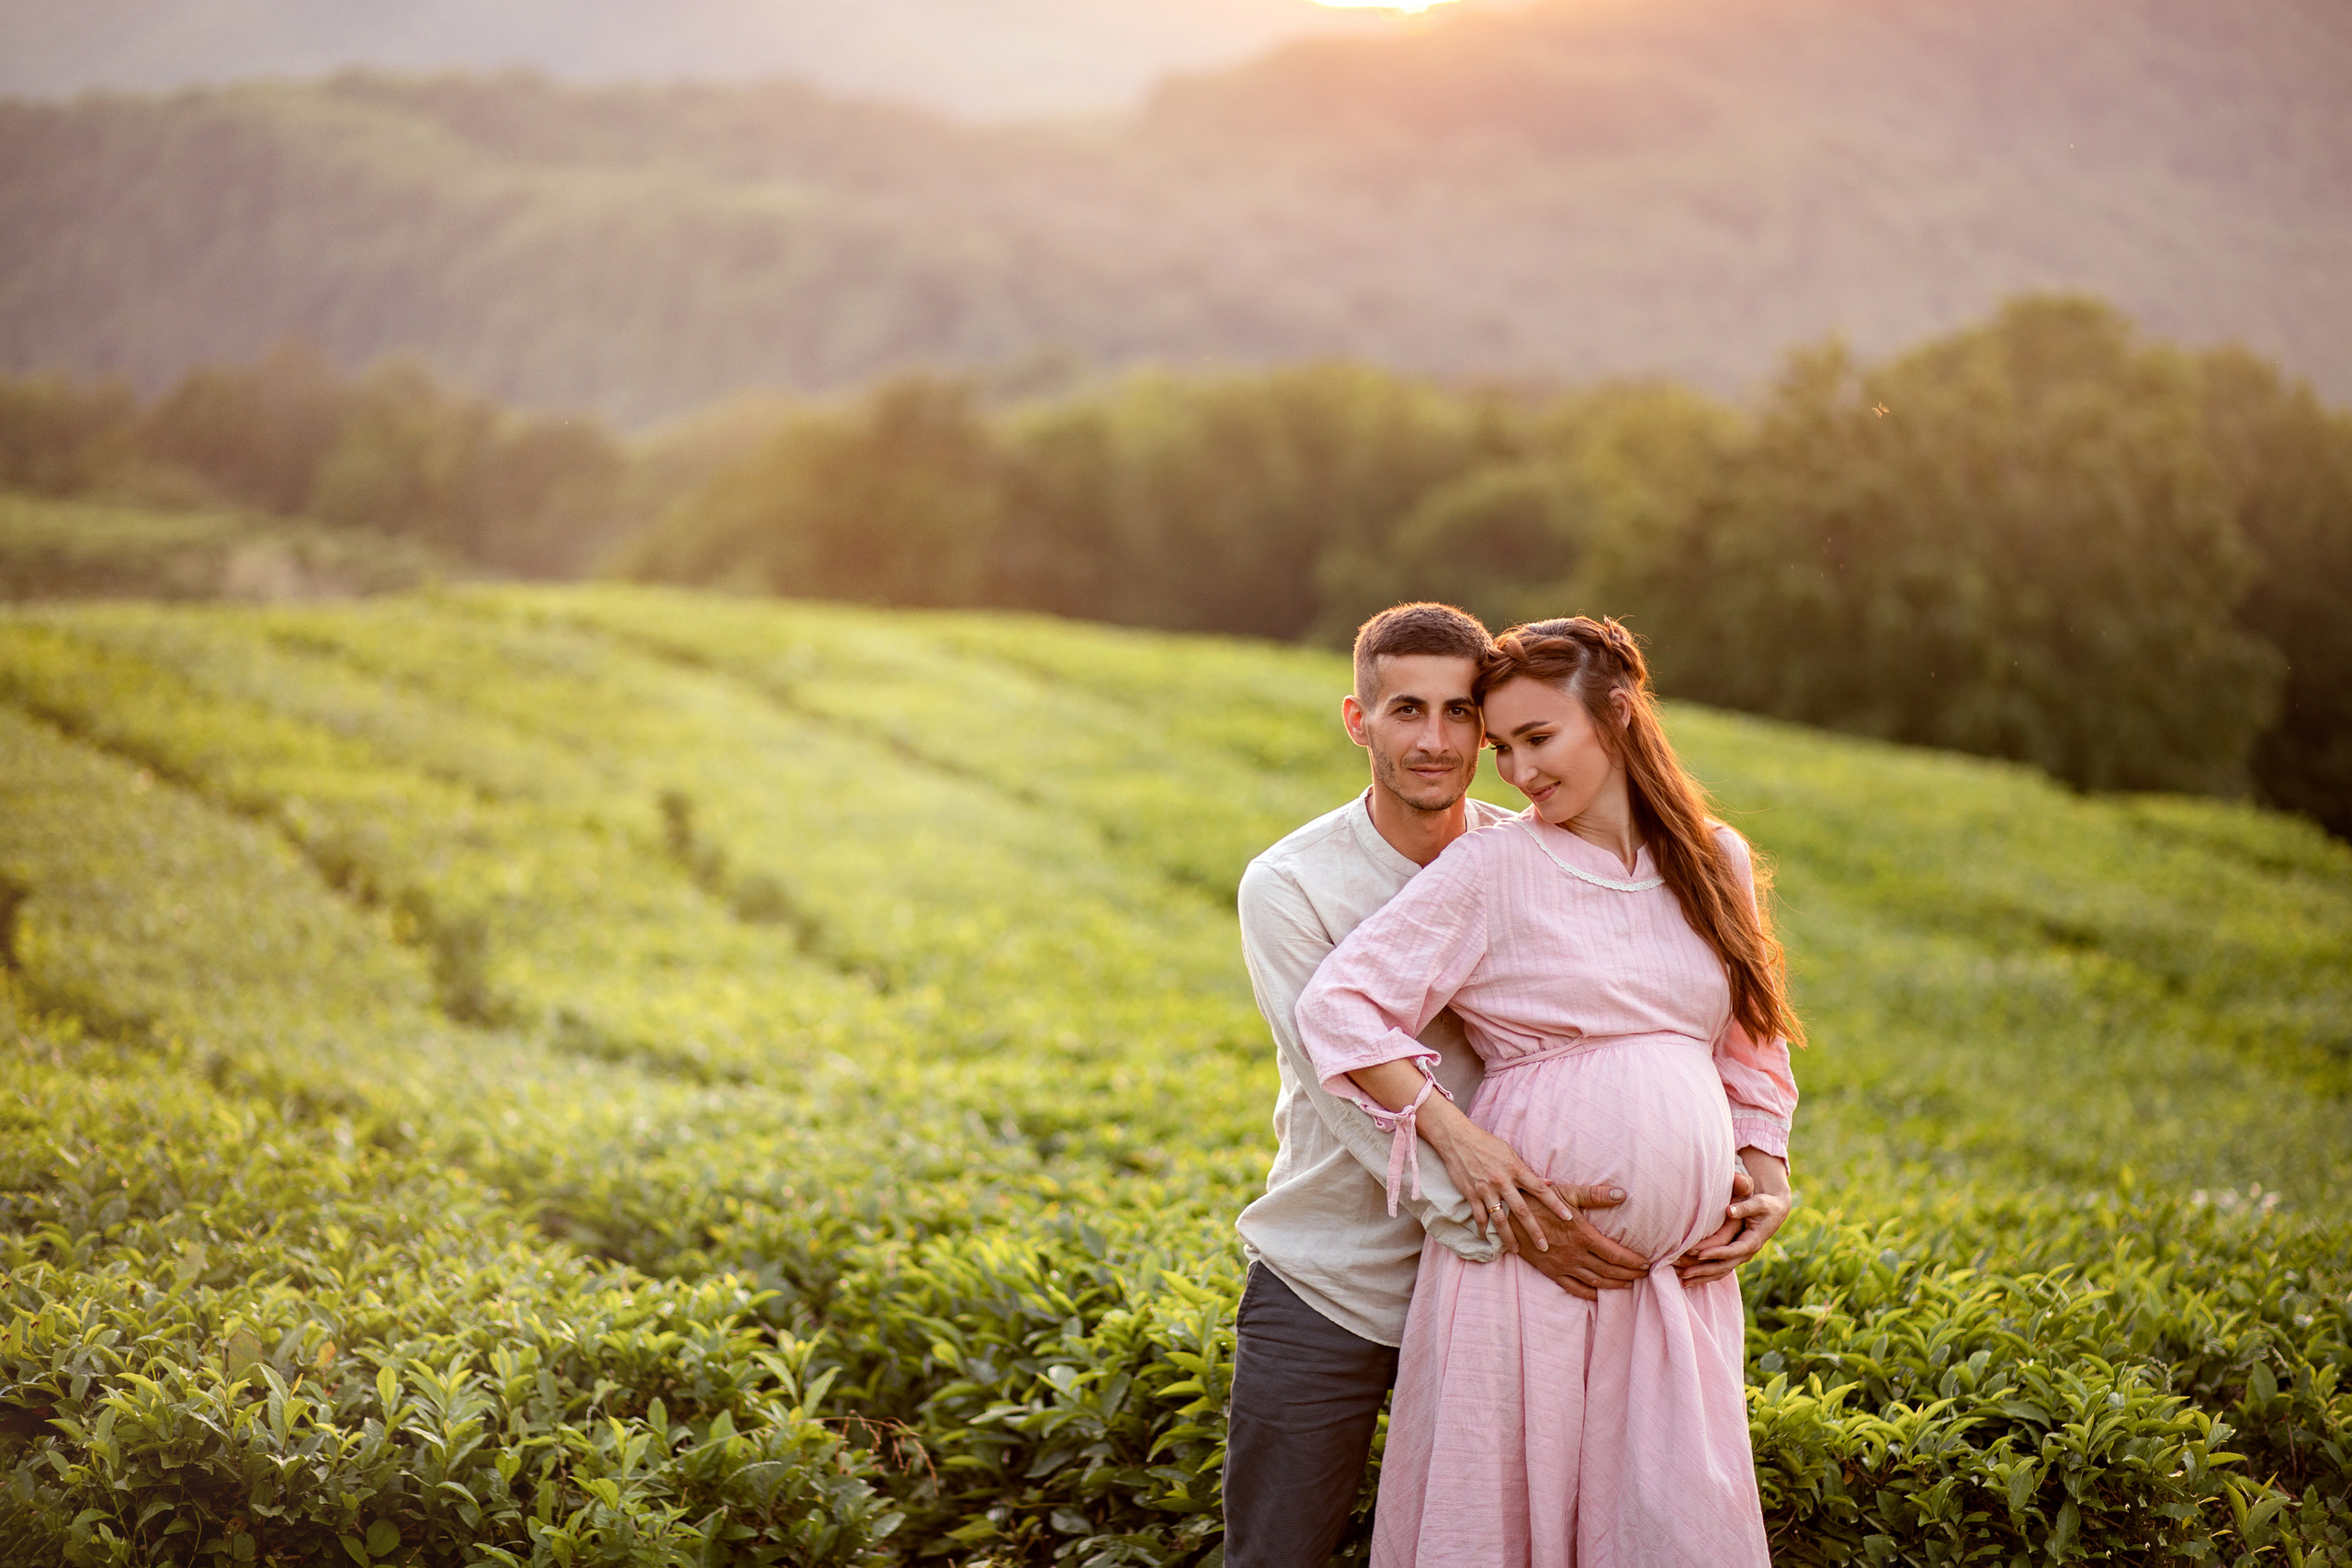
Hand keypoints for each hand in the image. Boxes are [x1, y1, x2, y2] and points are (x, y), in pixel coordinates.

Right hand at [1417, 1097, 1576, 1253]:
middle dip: (1534, 1230)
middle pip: (1522, 1211)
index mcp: (1516, 1169)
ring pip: (1500, 1219)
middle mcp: (1502, 1181)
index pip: (1540, 1190)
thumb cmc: (1486, 1143)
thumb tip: (1548, 1182)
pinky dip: (1483, 1229)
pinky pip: (1479, 1216)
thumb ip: (1527, 1171)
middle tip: (1544, 1247)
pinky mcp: (1471, 1194)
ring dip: (1509, 1237)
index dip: (1555, 1204)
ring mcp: (1486, 1189)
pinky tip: (1487, 1238)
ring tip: (1516, 1250)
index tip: (1568, 1217)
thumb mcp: (1510, 1153)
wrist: (1457, 1139)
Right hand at [1508, 1183, 1648, 1299]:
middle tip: (1644, 1276)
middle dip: (1629, 1274)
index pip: (1615, 1254)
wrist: (1508, 1216)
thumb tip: (1622, 1194)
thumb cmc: (1538, 1200)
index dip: (1633, 1261)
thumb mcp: (1567, 1193)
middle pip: (1609, 1270)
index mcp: (1582, 1235)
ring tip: (1628, 1284)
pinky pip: (1574, 1288)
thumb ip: (1595, 1195)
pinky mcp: (1551, 1271)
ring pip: (1595, 1281)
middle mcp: (1575, 1255)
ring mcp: (1563, 1266)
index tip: (1646, 1264)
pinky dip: (1589, 1293)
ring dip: (1614, 1285)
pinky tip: (1599, 1294)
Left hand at [1675, 1152, 1791, 1284]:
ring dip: (1701, 1277)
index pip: (1733, 1250)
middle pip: (1724, 1266)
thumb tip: (1729, 1211)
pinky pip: (1718, 1269)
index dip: (1717, 1253)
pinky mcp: (1733, 1256)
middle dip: (1704, 1270)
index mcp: (1753, 1241)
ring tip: (1682, 1280)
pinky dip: (1703, 1275)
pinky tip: (1688, 1279)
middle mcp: (1746, 1253)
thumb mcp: (1759, 1204)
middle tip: (1684, 1273)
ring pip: (1720, 1271)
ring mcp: (1740, 1257)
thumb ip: (1744, 1207)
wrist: (1773, 1212)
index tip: (1699, 1254)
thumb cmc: (1765, 1205)